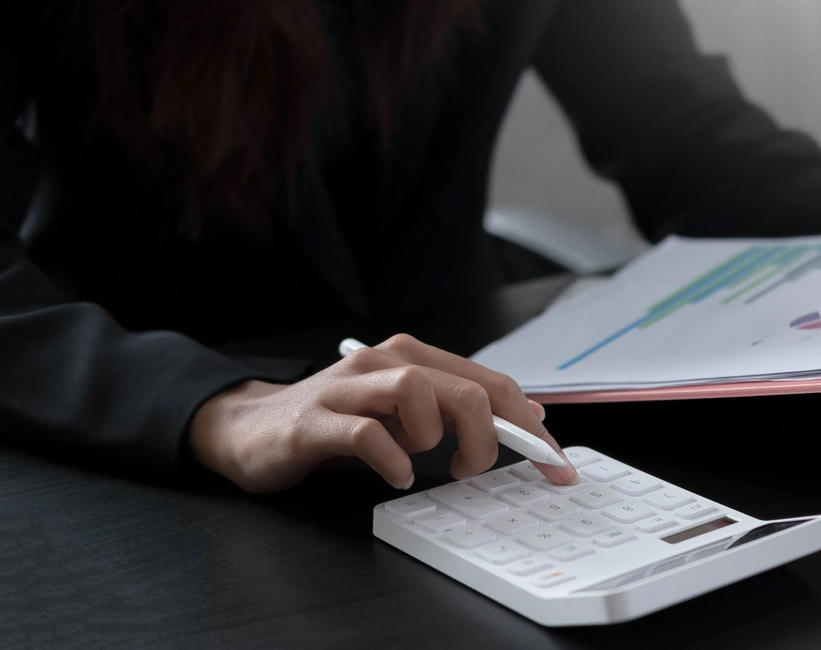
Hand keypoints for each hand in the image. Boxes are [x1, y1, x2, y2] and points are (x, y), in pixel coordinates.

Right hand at [188, 334, 578, 492]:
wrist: (250, 427)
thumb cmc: (338, 423)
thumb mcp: (407, 414)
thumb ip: (460, 408)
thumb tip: (528, 415)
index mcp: (415, 357)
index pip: (492, 384)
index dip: (531, 429)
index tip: (556, 467)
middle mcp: (384, 361)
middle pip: (465, 390)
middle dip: (491, 440)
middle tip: (473, 470)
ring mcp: (348, 388)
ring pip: (419, 394)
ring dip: (435, 439)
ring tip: (424, 464)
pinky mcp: (314, 421)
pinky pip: (367, 435)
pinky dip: (391, 461)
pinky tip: (394, 477)